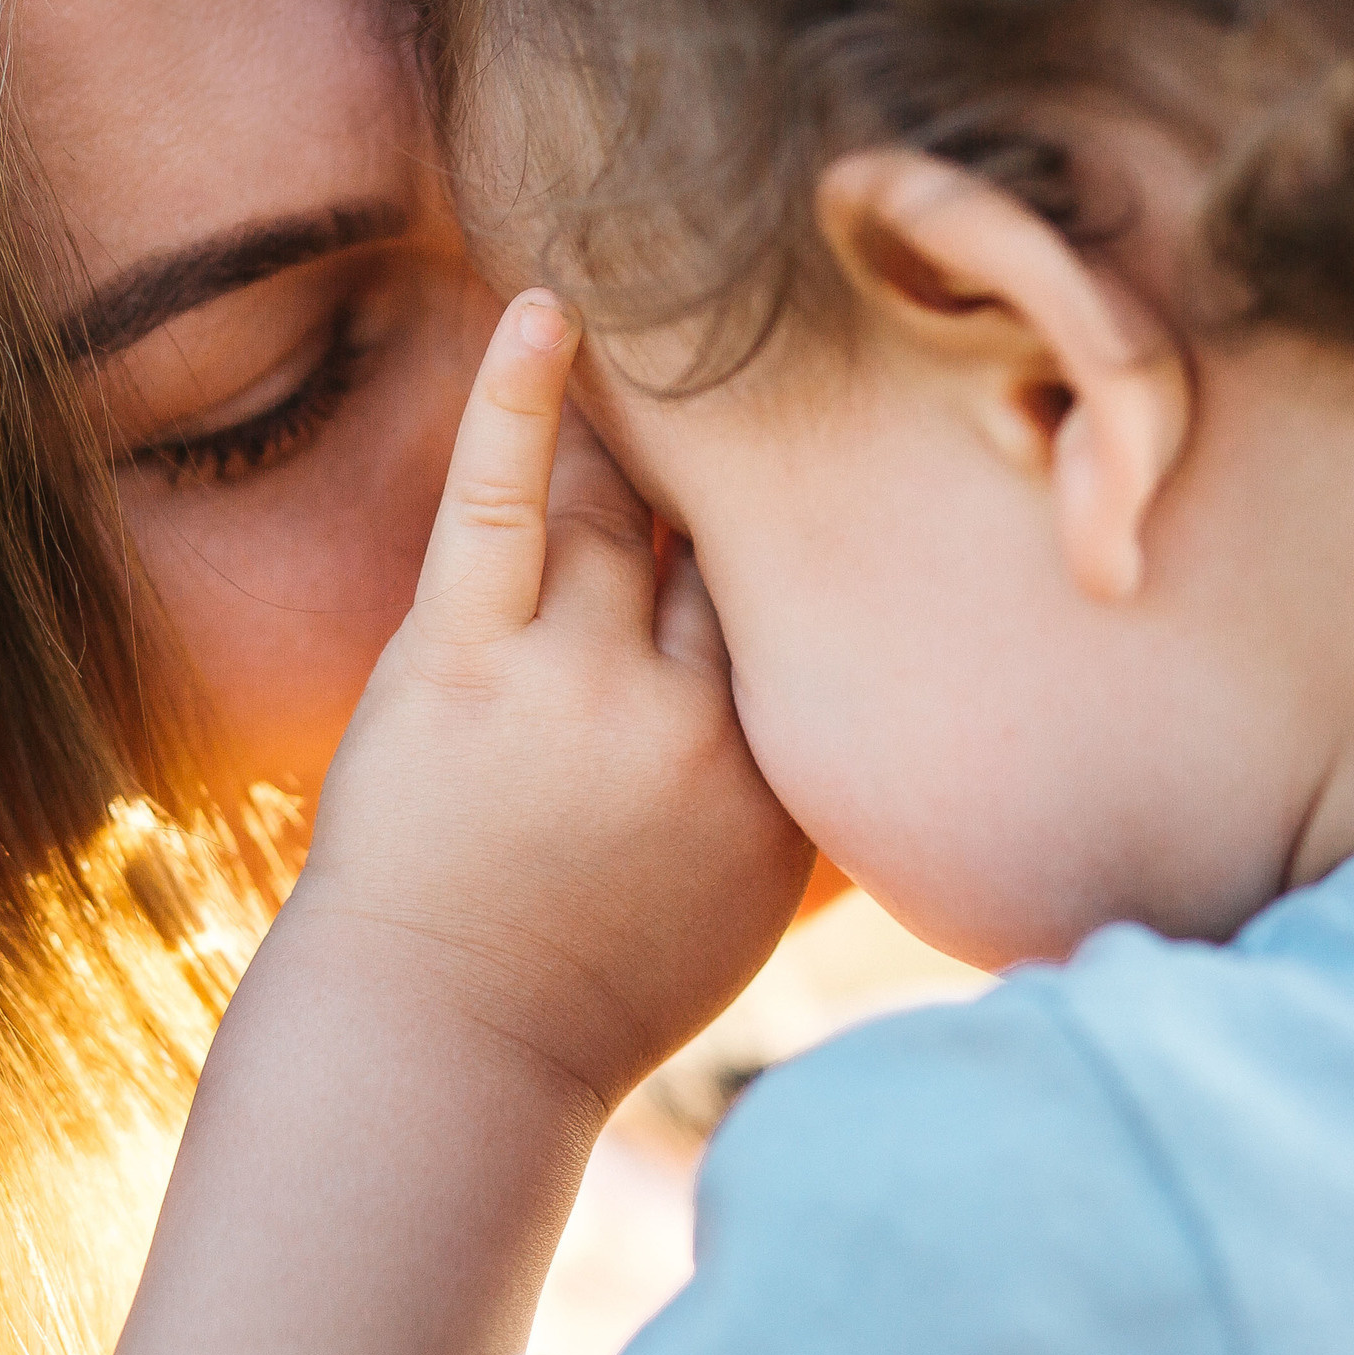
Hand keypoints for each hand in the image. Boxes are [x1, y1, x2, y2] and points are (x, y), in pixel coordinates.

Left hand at [292, 287, 813, 1109]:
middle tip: (772, 355)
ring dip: (646, 420)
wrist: (442, 1045)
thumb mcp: (750, 914)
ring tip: (671, 309)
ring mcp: (579, 678)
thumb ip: (828, 823)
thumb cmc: (595, 985)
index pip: (813, 614)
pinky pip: (500, 499)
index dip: (823, 534)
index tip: (850, 458)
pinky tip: (544, 309)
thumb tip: (911, 760)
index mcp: (777, 776)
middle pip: (732, 545)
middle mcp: (698, 716)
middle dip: (752, 467)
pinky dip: (519, 398)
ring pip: (627, 505)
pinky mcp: (465, 656)